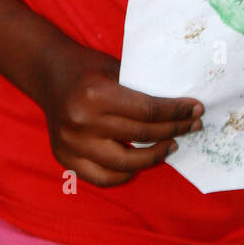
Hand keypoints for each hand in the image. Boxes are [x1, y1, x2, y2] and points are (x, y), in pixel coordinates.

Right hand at [34, 35, 204, 186]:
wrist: (48, 73)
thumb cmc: (88, 67)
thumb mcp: (116, 67)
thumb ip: (142, 87)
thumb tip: (182, 105)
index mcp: (96, 95)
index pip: (148, 111)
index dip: (176, 113)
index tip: (196, 110)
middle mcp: (82, 122)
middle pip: (141, 135)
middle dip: (174, 131)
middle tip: (193, 126)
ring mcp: (71, 144)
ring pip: (126, 163)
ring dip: (155, 156)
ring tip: (171, 145)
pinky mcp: (64, 157)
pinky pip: (103, 177)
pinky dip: (126, 173)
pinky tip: (141, 163)